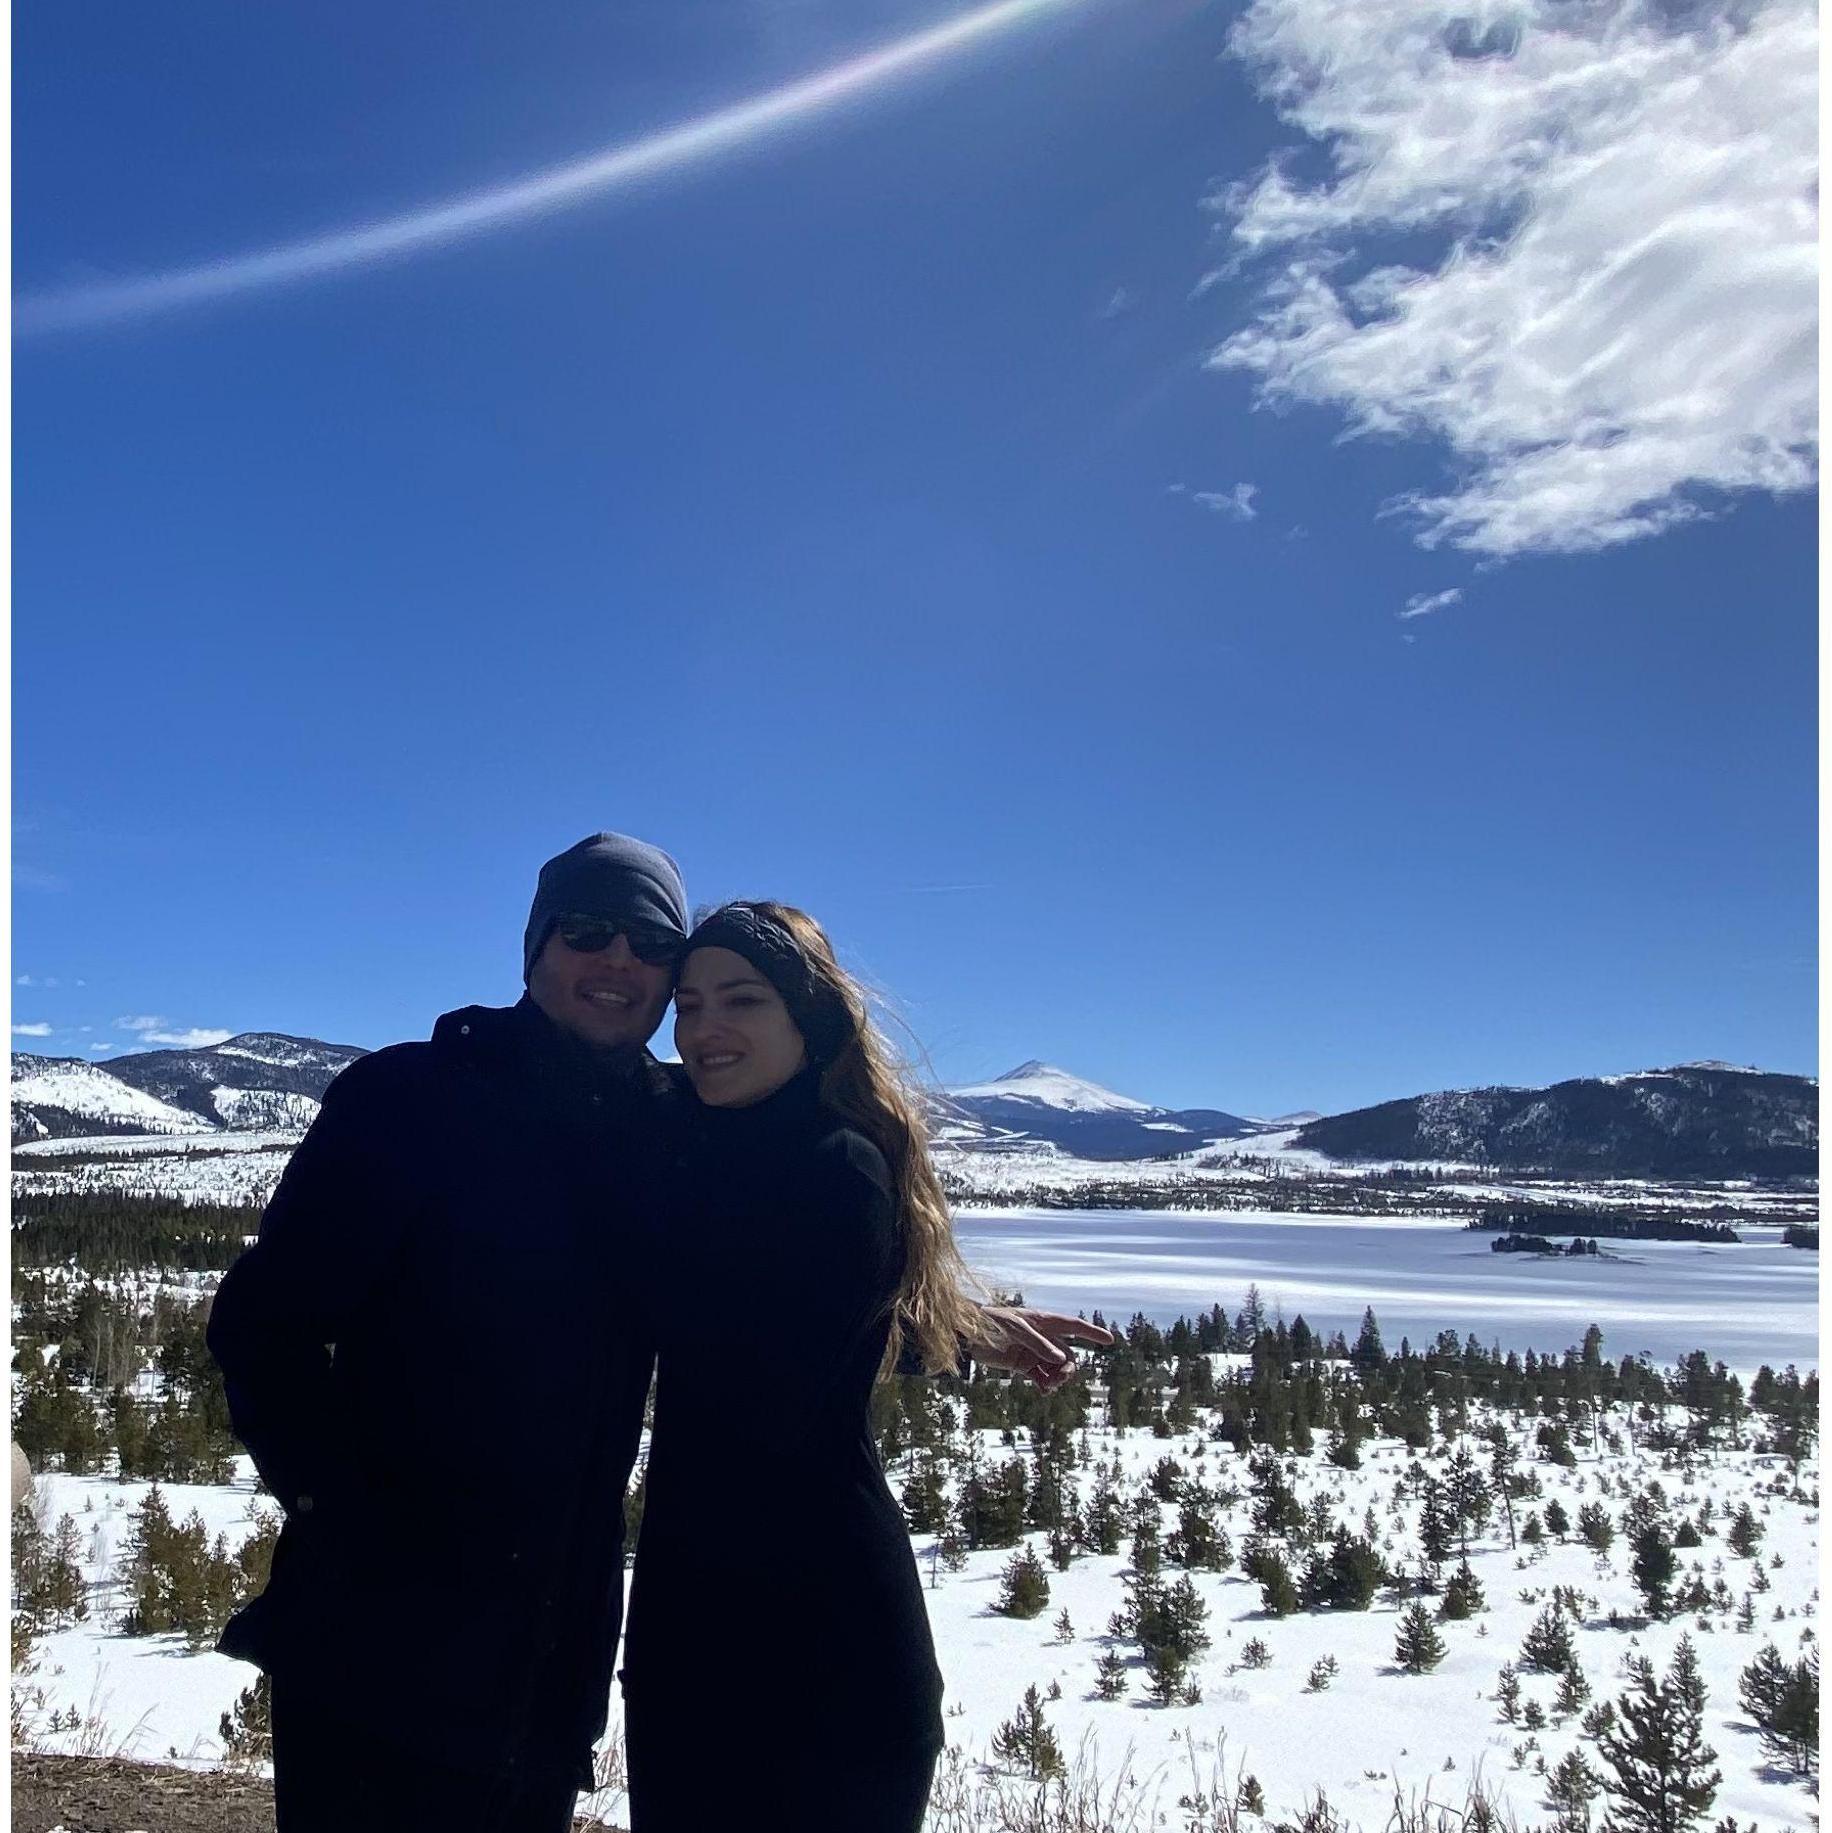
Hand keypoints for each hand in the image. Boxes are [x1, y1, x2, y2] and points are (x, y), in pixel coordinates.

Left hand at [969, 1307, 1114, 1391]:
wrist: (966, 1336)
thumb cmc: (990, 1324)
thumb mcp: (1015, 1331)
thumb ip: (1039, 1345)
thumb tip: (1061, 1360)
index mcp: (1042, 1321)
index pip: (1073, 1325)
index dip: (1092, 1333)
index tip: (1110, 1341)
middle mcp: (1041, 1336)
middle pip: (1067, 1353)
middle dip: (1068, 1367)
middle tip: (1060, 1379)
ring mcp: (1033, 1351)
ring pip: (1056, 1367)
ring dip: (1058, 1378)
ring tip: (1048, 1387)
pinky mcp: (1023, 1365)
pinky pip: (1042, 1376)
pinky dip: (1046, 1384)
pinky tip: (1044, 1391)